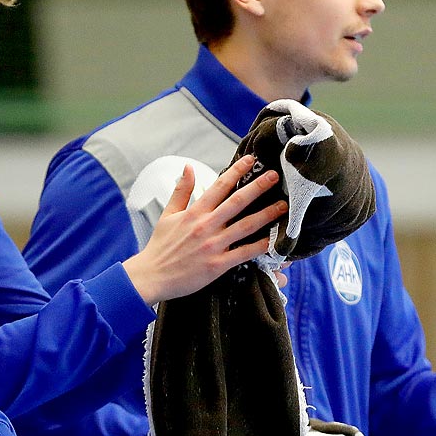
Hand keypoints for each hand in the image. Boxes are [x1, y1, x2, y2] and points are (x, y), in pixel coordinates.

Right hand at [122, 155, 286, 303]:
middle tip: (275, 176)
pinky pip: (244, 253)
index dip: (236, 171)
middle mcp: (206, 226)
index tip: (251, 160)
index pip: (219, 186)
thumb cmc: (160, 247)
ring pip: (245, 226)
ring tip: (283, 206)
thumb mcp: (168, 215)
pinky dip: (259, 246)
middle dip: (258, 187)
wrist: (152, 276)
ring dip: (266, 214)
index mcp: (195, 212)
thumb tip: (188, 167)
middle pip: (237, 202)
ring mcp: (213, 245)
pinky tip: (274, 240)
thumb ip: (181, 191)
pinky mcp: (217, 265)